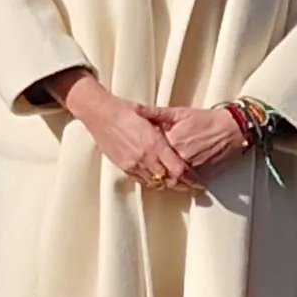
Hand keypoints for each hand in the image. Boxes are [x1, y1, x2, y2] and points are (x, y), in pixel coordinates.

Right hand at [60, 71, 193, 190]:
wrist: (100, 114)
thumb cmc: (125, 111)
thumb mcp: (149, 116)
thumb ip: (163, 128)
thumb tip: (176, 136)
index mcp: (155, 143)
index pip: (177, 168)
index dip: (189, 177)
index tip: (196, 179)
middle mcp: (145, 157)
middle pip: (168, 180)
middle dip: (181, 184)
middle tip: (190, 186)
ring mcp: (133, 164)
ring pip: (155, 183)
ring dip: (167, 185)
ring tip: (177, 185)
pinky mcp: (124, 167)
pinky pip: (141, 181)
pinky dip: (152, 183)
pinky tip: (158, 181)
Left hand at [143, 102, 249, 174]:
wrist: (231, 128)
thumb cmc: (206, 119)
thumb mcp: (180, 112)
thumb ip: (156, 113)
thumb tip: (137, 110)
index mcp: (171, 140)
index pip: (151, 151)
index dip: (145, 153)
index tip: (141, 152)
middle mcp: (180, 155)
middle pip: (160, 166)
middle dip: (154, 167)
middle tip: (149, 166)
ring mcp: (191, 167)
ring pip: (172, 177)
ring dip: (166, 177)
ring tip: (161, 174)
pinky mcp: (201, 175)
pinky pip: (185, 181)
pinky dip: (180, 181)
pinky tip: (176, 178)